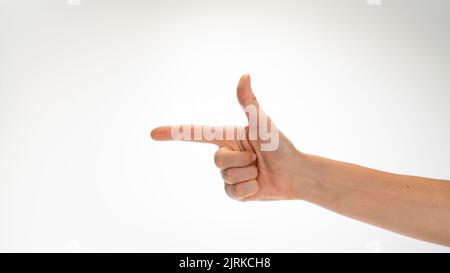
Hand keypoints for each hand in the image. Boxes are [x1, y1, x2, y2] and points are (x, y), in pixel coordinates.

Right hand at [151, 74, 303, 200]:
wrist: (295, 173)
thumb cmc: (280, 145)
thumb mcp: (264, 124)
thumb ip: (250, 103)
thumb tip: (244, 75)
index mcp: (226, 137)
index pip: (195, 134)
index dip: (173, 133)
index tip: (152, 133)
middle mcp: (225, 154)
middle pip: (218, 160)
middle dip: (242, 159)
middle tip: (258, 157)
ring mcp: (228, 174)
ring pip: (226, 177)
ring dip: (248, 174)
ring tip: (260, 170)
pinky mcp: (235, 192)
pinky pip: (233, 193)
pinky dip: (249, 190)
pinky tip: (258, 185)